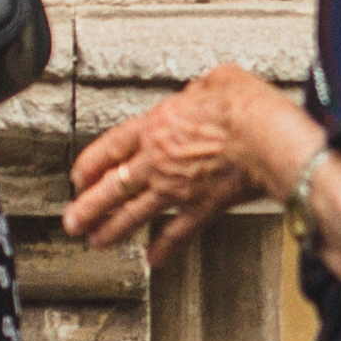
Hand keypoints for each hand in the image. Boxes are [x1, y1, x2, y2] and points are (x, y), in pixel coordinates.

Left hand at [67, 66, 311, 262]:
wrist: (268, 139)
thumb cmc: (246, 108)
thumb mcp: (219, 80)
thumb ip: (201, 90)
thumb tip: (201, 91)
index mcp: (158, 126)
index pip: (112, 147)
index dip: (91, 164)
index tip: (79, 178)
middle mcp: (159, 161)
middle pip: (113, 188)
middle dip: (89, 208)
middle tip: (72, 221)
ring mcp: (178, 188)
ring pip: (134, 214)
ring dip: (112, 231)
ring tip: (96, 243)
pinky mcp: (203, 209)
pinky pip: (177, 234)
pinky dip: (164, 249)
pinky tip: (154, 261)